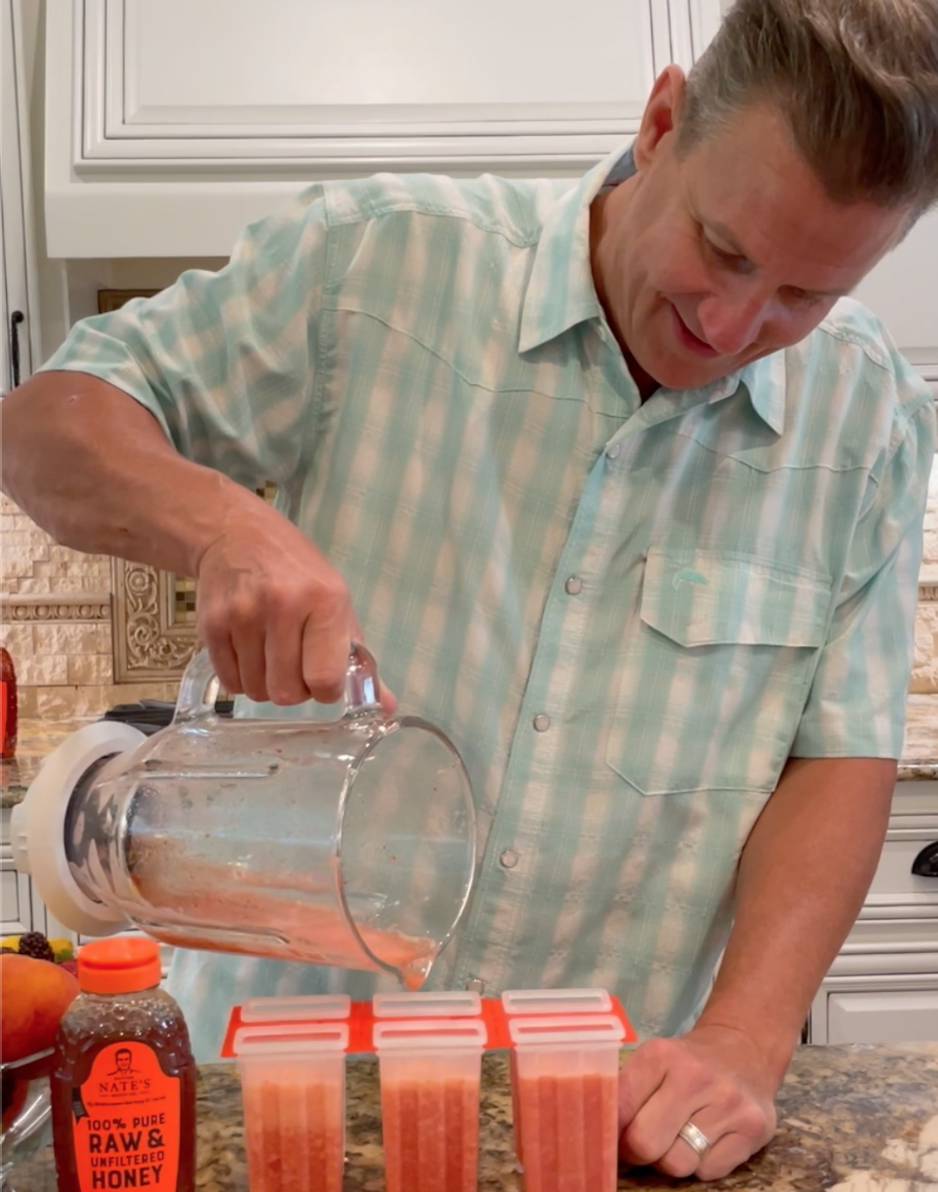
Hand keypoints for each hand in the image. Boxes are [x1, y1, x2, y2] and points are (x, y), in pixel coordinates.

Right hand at [194, 496, 395, 709]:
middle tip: (294, 664)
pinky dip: (242, 678)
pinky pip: (230, 682)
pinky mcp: (211, 625)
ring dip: (266, 684)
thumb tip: (388, 706)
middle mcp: (283, 606)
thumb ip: (359, 657)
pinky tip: (248, 651)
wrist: (236, 535)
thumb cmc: (296, 572)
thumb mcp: (336, 602)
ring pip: (256, 691)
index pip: (325, 679)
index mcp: (324, 600)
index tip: (322, 677)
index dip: (325, 690)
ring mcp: (243, 615)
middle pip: (287, 693)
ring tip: (270, 654)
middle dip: (294, 689)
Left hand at [617, 1023, 777, 1179]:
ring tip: (677, 1139)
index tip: (612, 1139)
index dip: (611, 1132)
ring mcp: (728, 1104)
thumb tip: (599, 1136)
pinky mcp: (753, 1130)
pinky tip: (707, 1140)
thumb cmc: (688, 1063)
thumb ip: (627, 1094)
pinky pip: (710, 1172)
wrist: (744, 1048)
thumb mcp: (654, 1062)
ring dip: (671, 1160)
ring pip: (678, 1164)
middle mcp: (695, 1077)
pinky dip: (702, 1165)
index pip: (620, 1109)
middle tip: (643, 1145)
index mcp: (661, 1056)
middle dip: (639, 1152)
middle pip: (646, 1144)